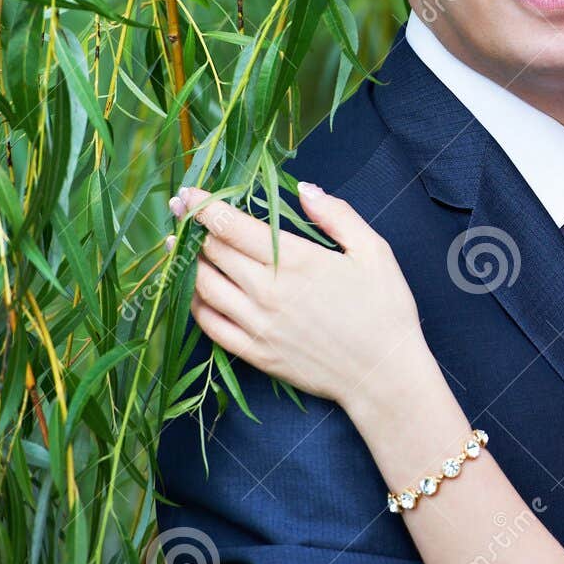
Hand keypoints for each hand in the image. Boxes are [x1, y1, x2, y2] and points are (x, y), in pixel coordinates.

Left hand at [169, 181, 426, 410]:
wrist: (383, 375)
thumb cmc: (385, 310)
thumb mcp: (374, 252)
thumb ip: (337, 216)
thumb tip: (304, 189)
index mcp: (294, 261)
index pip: (231, 226)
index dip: (203, 206)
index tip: (188, 192)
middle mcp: (267, 291)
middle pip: (212, 252)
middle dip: (190, 226)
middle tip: (180, 209)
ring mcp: (256, 325)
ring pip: (203, 286)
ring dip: (186, 263)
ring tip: (178, 246)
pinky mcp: (254, 353)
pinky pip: (209, 325)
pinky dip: (194, 303)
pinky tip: (194, 290)